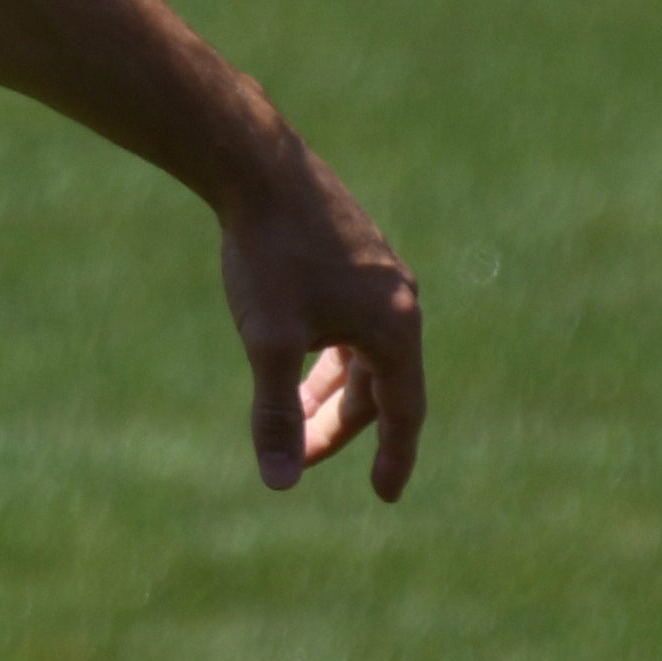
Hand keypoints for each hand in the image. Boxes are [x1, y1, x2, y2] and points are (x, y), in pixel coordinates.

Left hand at [217, 138, 426, 499]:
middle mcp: (399, 299)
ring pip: (363, 352)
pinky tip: (297, 352)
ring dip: (331, 389)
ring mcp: (380, 273)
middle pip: (380, 385)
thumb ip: (275, 414)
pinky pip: (353, 322)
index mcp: (394, 326)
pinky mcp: (356, 253)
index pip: (403, 410)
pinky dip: (330, 352)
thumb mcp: (269, 341)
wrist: (258, 165)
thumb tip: (279, 482)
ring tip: (292, 414)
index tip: (384, 495)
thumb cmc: (268, 254)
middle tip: (299, 459)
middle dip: (341, 426)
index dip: (394, 457)